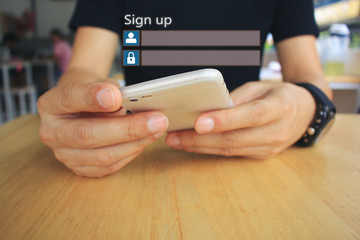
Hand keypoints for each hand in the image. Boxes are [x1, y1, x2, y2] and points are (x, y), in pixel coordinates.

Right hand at [38, 80, 167, 176]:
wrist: (82, 106)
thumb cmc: (91, 92)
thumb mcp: (97, 82)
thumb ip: (107, 91)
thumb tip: (122, 105)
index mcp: (50, 104)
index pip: (69, 99)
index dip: (92, 98)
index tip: (116, 96)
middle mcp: (52, 132)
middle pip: (88, 135)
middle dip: (127, 129)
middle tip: (156, 120)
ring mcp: (64, 154)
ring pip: (102, 156)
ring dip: (135, 143)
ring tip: (157, 129)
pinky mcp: (80, 168)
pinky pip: (109, 166)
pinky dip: (131, 152)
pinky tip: (145, 140)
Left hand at [165, 81, 315, 158]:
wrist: (304, 112)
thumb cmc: (280, 95)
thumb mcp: (262, 86)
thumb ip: (237, 97)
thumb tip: (208, 108)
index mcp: (279, 108)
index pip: (250, 116)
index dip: (224, 120)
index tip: (198, 123)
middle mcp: (275, 132)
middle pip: (234, 139)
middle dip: (200, 139)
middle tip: (174, 136)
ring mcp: (269, 148)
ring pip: (229, 150)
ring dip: (200, 147)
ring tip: (176, 141)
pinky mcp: (261, 155)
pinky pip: (232, 154)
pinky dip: (210, 149)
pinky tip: (193, 145)